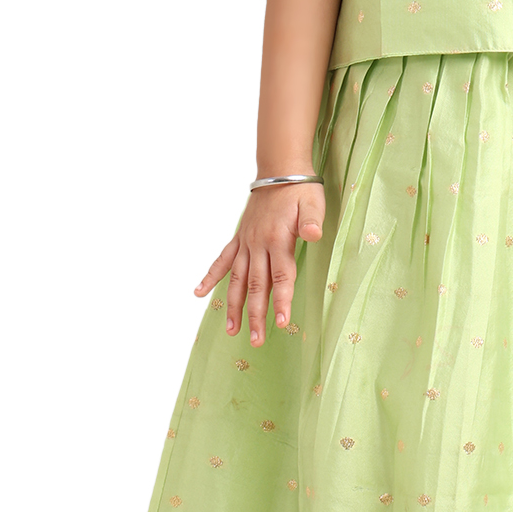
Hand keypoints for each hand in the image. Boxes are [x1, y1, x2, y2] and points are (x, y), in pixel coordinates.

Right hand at [195, 182, 325, 343]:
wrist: (280, 170)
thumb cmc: (301, 189)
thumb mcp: (314, 204)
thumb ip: (312, 222)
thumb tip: (314, 235)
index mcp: (278, 240)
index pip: (281, 277)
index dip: (281, 301)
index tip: (282, 323)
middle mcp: (258, 245)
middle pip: (256, 286)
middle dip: (256, 315)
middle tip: (257, 341)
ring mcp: (246, 243)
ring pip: (236, 279)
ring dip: (232, 306)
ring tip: (231, 331)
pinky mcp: (239, 238)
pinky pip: (222, 260)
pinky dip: (210, 276)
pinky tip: (198, 293)